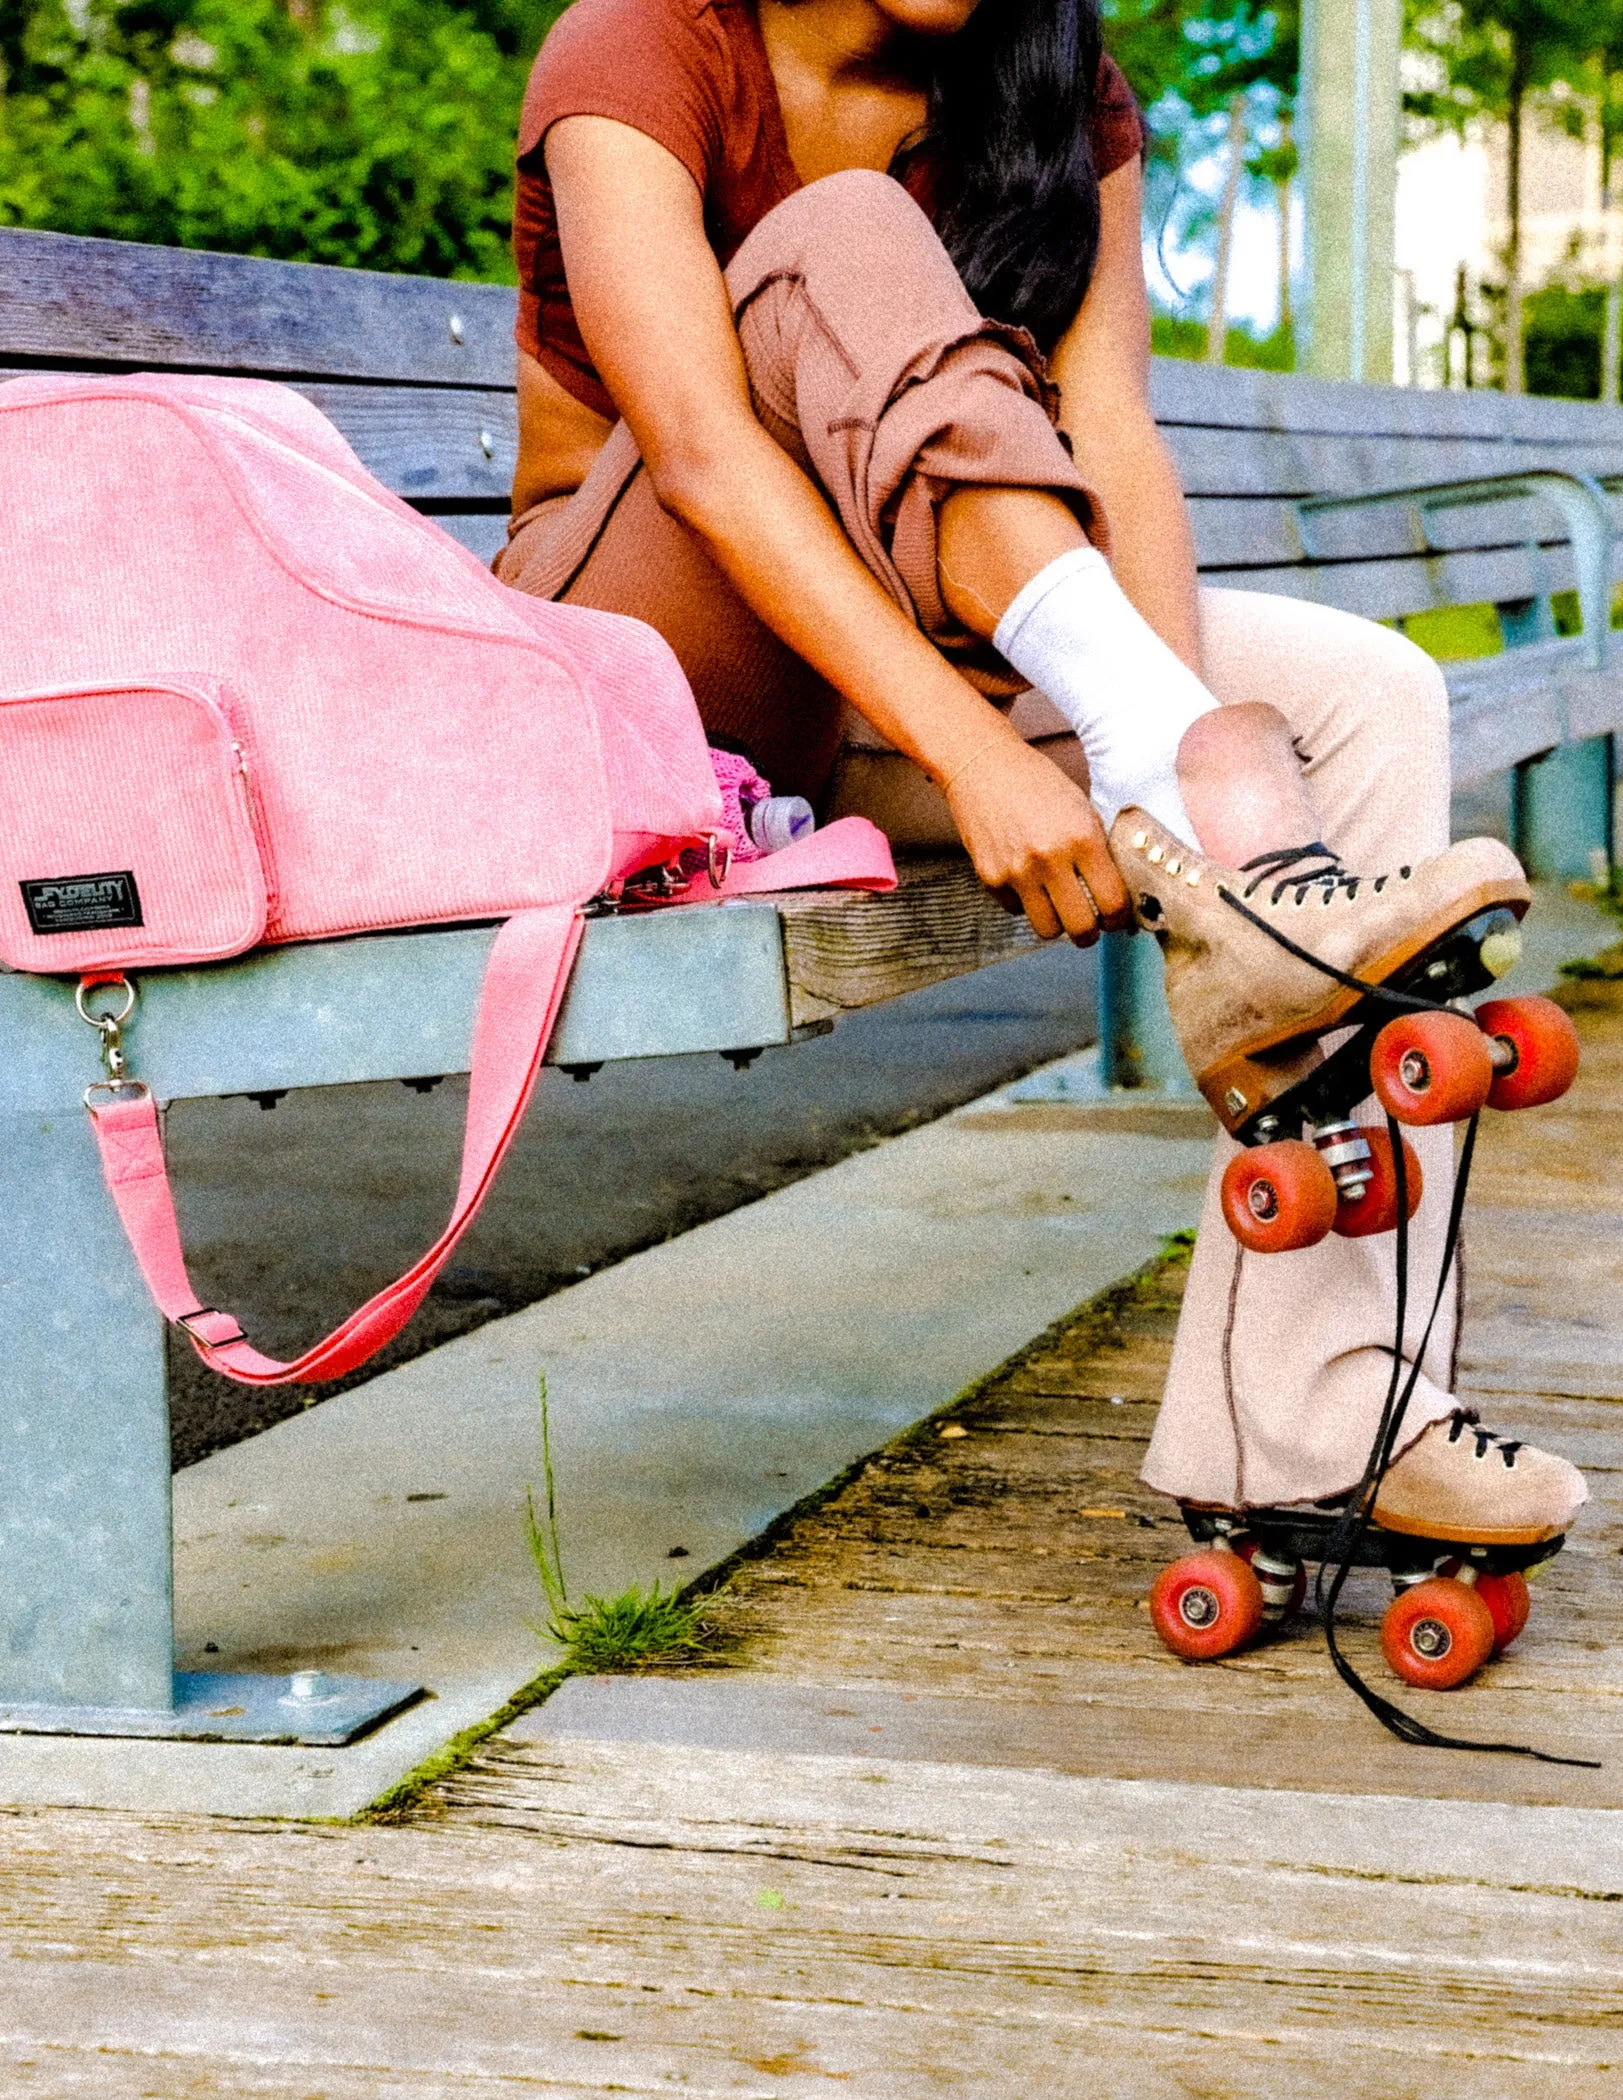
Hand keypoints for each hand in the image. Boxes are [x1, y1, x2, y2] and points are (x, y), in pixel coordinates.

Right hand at [944, 737, 1132, 943]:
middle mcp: (1049, 859)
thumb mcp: (1081, 809)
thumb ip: (1099, 852)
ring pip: (1046, 930)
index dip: (1120, 918)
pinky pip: (1016, 910)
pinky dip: (1025, 903)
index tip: (1118, 919)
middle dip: (1090, 934)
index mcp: (1081, 838)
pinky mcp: (990, 878)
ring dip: (1057, 924)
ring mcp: (1016, 872)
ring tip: (1058, 907)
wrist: (983, 766)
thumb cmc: (1038, 784)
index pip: (1112, 901)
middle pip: (1080, 928)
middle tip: (1090, 926)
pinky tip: (1026, 878)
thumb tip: (1117, 896)